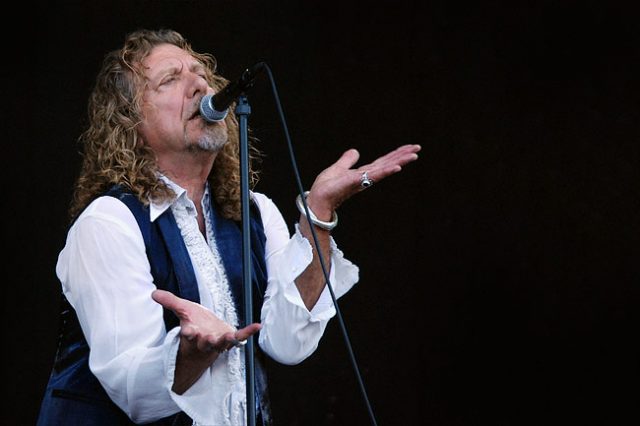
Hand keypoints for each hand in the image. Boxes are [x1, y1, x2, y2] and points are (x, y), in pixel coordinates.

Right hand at [152, 289, 261, 393]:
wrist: (205, 339)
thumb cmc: (195, 325)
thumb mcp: (183, 311)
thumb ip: (170, 302)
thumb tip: (153, 293)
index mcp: (192, 334)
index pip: (188, 335)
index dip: (188, 333)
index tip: (187, 331)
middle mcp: (205, 340)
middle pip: (204, 342)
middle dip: (204, 339)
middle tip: (204, 337)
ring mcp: (219, 342)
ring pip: (220, 343)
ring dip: (224, 340)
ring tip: (228, 336)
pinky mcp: (230, 340)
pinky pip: (240, 337)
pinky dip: (248, 332)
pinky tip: (257, 326)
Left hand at [306, 144, 421, 216]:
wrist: (318, 198)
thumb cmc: (327, 187)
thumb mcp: (338, 168)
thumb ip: (347, 160)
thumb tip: (355, 151)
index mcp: (364, 173)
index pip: (383, 162)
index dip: (396, 154)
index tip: (409, 148)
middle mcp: (366, 176)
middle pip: (388, 164)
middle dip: (403, 157)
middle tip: (418, 149)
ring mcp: (363, 179)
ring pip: (385, 168)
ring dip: (400, 162)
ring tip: (413, 156)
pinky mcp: (355, 181)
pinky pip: (373, 175)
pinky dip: (386, 171)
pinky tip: (397, 168)